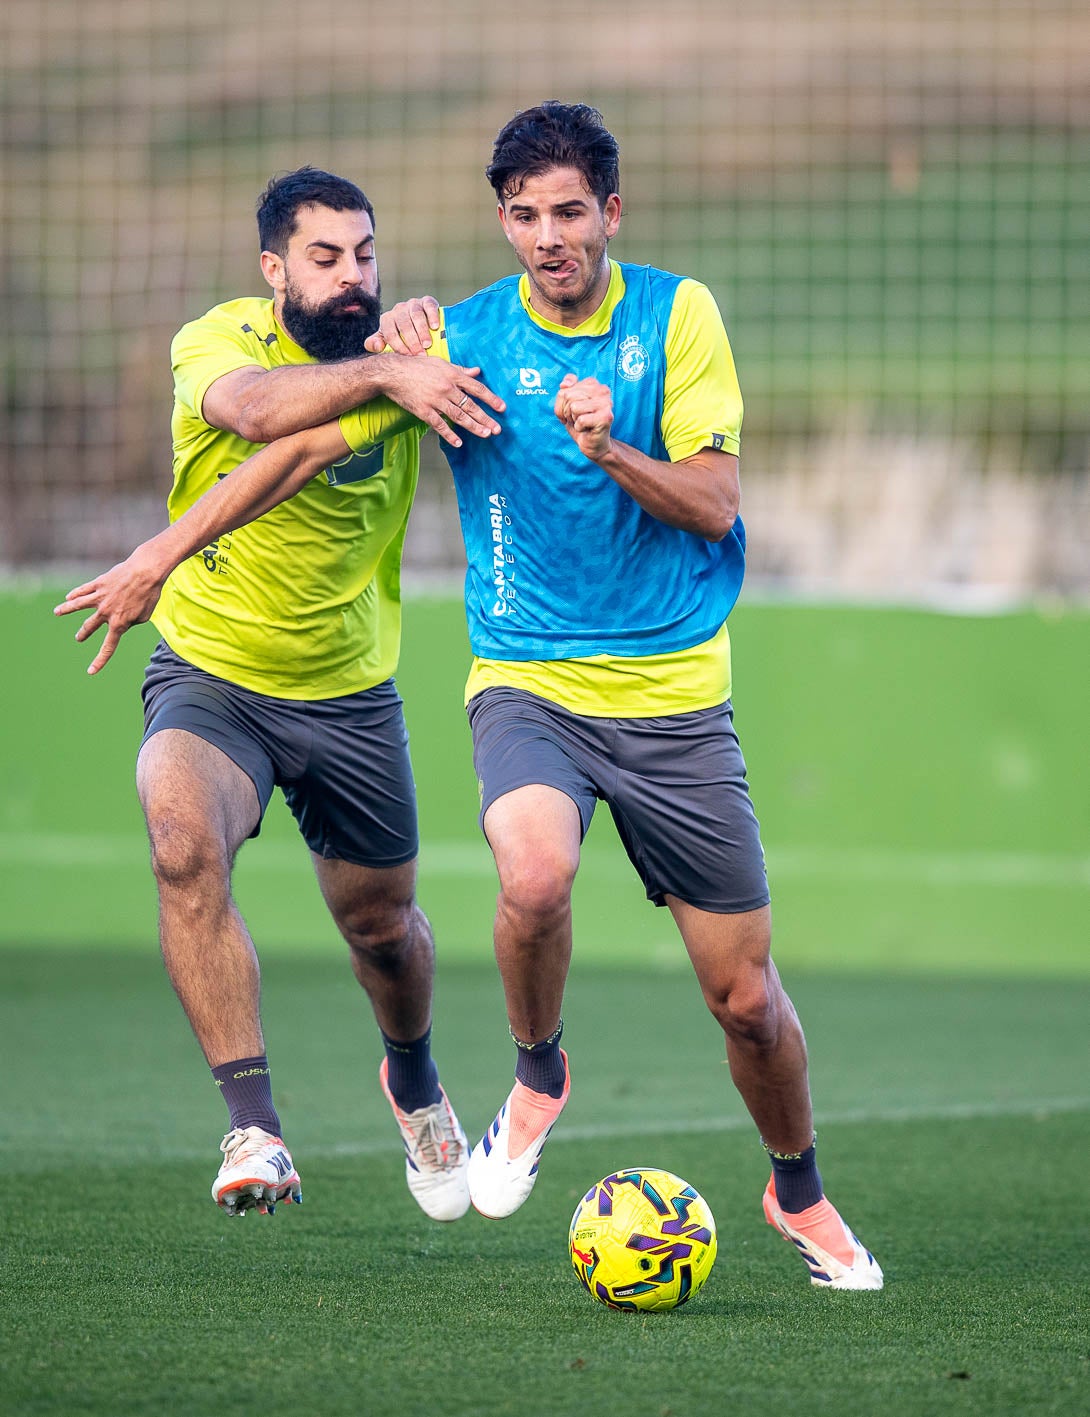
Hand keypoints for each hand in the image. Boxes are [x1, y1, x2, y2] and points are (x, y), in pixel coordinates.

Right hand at [53, 544, 170, 674]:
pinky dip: (75, 594)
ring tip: (57, 612)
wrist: (145, 572)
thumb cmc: (149, 594)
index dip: (100, 660)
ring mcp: (100, 597)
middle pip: (90, 626)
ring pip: (77, 605)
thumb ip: (132, 622)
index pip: (108, 647)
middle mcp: (106, 612)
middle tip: (79, 638)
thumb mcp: (145, 615)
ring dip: (66, 609)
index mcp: (119, 623)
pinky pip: (83, 590)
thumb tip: (124, 621)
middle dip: (83, 634)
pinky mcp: (99, 584)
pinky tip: (69, 596)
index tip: (91, 671)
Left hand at [364, 297, 440, 355]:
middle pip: (403, 324)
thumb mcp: (386, 340)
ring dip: (422, 331)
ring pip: (416, 315)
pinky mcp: (427, 301)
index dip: (399, 346)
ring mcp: (412, 304)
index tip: (409, 357)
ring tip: (427, 344)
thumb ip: (375, 344)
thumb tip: (377, 346)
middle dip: (412, 341)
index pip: (390, 333)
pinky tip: (435, 327)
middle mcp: (398, 310)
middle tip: (420, 354)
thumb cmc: (401, 336)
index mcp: (387, 319)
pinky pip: (429, 306)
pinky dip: (432, 316)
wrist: (420, 322)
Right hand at [381, 356, 504, 447]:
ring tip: (485, 434)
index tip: (502, 408)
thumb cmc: (417, 366)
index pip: (476, 388)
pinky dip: (449, 434)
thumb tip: (477, 371)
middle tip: (497, 428)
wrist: (393, 372)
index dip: (490, 398)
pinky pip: (439, 425)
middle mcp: (446, 388)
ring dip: (473, 427)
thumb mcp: (440, 363)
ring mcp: (435, 400)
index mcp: (452, 375)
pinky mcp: (424, 410)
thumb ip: (459, 369)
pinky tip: (459, 442)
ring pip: (458, 416)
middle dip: (485, 418)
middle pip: (470, 405)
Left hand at [554, 374, 613, 460]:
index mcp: (592, 384)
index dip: (562, 403)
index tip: (572, 411)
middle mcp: (602, 390)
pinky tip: (587, 429)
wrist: (593, 444)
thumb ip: (565, 390)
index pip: (564, 388)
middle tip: (577, 419)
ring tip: (583, 423)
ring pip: (574, 407)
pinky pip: (581, 420)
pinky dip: (580, 428)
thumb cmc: (581, 424)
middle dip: (567, 412)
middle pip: (568, 396)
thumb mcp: (567, 405)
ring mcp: (606, 403)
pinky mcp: (606, 417)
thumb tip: (564, 384)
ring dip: (574, 419)